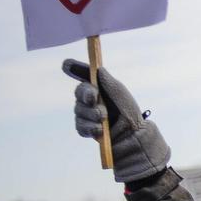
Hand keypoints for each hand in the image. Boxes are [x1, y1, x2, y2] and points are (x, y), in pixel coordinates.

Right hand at [62, 59, 170, 182]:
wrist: (133, 134)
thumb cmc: (128, 111)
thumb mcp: (119, 92)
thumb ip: (106, 80)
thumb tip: (97, 68)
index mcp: (99, 88)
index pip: (84, 76)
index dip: (75, 69)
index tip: (67, 65)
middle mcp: (90, 100)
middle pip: (79, 92)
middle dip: (86, 94)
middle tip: (94, 99)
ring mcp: (87, 114)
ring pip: (79, 110)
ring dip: (92, 113)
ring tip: (104, 118)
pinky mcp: (86, 129)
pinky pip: (80, 126)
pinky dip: (90, 127)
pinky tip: (100, 129)